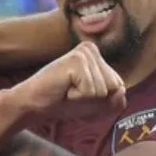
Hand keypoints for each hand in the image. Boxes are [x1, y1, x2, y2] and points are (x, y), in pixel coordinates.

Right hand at [8, 42, 126, 119]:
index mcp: (97, 56)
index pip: (119, 86)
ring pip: (104, 90)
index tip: (81, 95)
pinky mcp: (76, 61)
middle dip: (95, 99)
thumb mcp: (96, 105)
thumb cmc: (63, 102)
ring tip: (67, 90)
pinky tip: (63, 88)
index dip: (101, 100)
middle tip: (72, 92)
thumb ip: (116, 101)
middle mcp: (91, 50)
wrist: (34, 105)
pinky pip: (91, 91)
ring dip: (84, 98)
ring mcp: (84, 53)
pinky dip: (77, 97)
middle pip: (115, 87)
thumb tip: (121, 90)